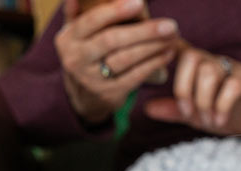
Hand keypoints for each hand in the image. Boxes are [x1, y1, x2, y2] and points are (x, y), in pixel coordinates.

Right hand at [56, 0, 178, 124]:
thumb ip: (77, 11)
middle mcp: (76, 59)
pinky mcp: (110, 92)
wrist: (84, 92)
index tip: (140, 3)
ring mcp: (92, 78)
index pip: (91, 21)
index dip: (115, 11)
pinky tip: (168, 53)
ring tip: (173, 37)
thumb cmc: (88, 49)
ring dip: (153, 47)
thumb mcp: (76, 31)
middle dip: (143, 31)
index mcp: (68, 38)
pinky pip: (135, 76)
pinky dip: (154, 63)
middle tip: (170, 25)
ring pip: (126, 59)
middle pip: (112, 41)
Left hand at [145, 47, 240, 137]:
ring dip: (203, 101)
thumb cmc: (233, 116)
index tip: (158, 63)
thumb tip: (147, 107)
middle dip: (184, 89)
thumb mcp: (199, 116)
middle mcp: (218, 63)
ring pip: (210, 72)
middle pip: (192, 57)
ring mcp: (237, 70)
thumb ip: (175, 111)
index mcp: (202, 67)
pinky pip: (233, 85)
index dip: (168, 49)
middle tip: (189, 114)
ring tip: (208, 121)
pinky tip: (221, 121)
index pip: (182, 49)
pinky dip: (221, 106)